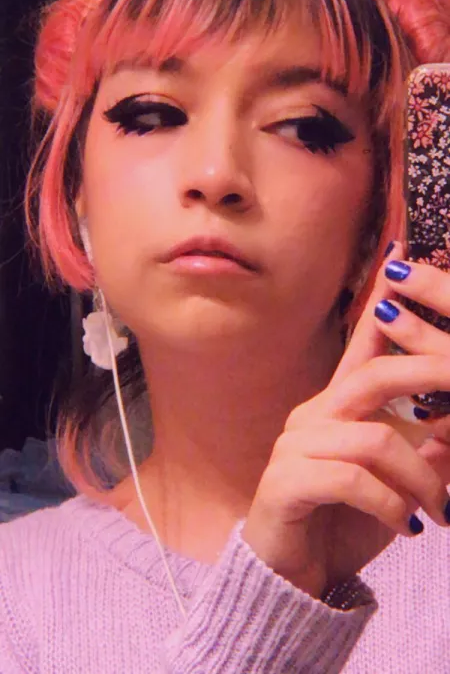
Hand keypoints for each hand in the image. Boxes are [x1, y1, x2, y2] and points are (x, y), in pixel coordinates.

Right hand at [242, 242, 449, 598]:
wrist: (291, 574)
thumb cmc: (342, 522)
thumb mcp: (394, 484)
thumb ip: (421, 451)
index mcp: (335, 407)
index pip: (363, 346)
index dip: (382, 303)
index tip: (403, 258)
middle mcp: (313, 416)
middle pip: (375, 378)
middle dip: (428, 382)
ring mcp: (295, 446)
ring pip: (375, 438)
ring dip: (421, 478)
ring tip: (438, 512)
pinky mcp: (287, 482)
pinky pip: (355, 480)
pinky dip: (392, 505)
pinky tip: (406, 528)